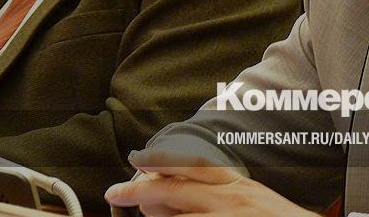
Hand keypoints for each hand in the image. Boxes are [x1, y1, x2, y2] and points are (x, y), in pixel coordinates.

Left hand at [105, 149, 319, 216]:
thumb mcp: (253, 200)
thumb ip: (224, 195)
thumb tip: (189, 197)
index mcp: (237, 186)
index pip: (194, 165)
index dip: (162, 160)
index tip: (140, 159)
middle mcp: (229, 200)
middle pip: (174, 189)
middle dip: (138, 189)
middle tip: (115, 192)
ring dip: (156, 216)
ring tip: (141, 212)